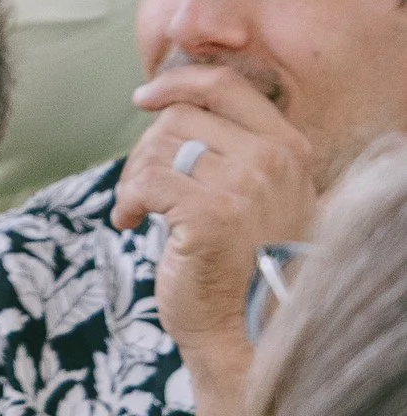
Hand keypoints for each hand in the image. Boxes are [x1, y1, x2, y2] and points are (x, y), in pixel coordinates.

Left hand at [116, 62, 319, 362]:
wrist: (243, 333)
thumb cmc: (240, 262)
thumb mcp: (254, 195)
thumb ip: (230, 147)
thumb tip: (167, 100)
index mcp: (289, 150)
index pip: (226, 85)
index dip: (177, 83)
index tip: (144, 98)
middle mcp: (273, 162)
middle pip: (180, 118)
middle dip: (146, 148)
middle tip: (140, 188)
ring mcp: (245, 187)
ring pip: (157, 148)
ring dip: (134, 178)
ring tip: (138, 211)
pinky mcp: (210, 215)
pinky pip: (145, 181)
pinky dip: (126, 200)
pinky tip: (128, 223)